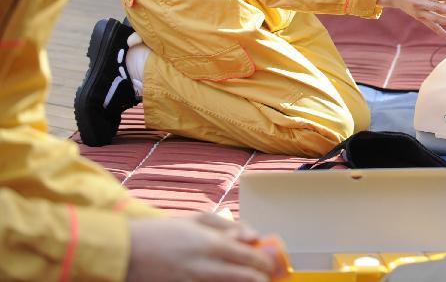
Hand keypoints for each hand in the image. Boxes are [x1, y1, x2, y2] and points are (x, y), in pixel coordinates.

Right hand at [126, 214, 278, 281]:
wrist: (125, 254)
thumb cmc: (162, 234)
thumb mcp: (195, 221)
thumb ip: (227, 226)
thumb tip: (254, 235)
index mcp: (212, 245)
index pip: (250, 258)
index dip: (264, 265)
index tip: (269, 267)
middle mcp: (207, 267)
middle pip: (246, 279)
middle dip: (260, 281)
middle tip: (265, 280)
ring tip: (248, 281)